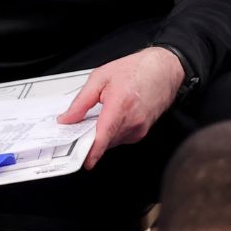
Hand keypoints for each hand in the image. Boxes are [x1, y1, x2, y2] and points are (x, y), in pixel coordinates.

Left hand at [59, 46, 185, 169]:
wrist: (163, 70)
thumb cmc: (136, 70)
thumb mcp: (101, 77)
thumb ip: (81, 101)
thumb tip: (67, 118)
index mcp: (120, 105)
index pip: (104, 135)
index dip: (94, 151)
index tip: (85, 161)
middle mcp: (132, 120)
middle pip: (105, 140)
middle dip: (90, 138)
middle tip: (81, 126)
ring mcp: (139, 128)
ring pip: (112, 141)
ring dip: (102, 134)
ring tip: (103, 114)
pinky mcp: (142, 132)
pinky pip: (120, 138)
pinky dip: (113, 132)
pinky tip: (115, 116)